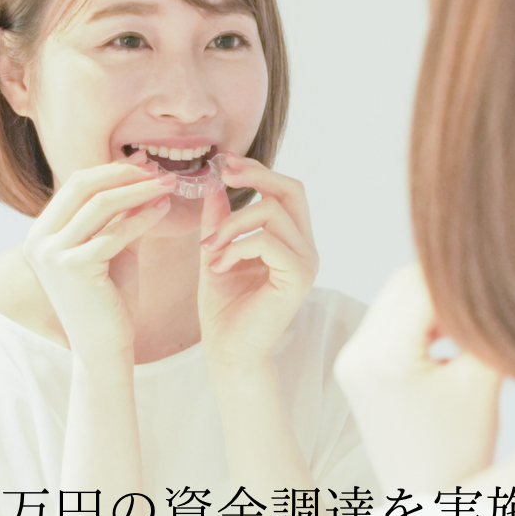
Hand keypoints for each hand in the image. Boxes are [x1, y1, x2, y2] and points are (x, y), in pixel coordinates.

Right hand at [21, 152, 178, 366]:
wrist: (104, 348)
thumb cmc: (110, 300)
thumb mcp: (112, 248)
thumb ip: (119, 215)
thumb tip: (142, 175)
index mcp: (41, 233)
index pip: (76, 185)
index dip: (113, 170)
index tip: (145, 164)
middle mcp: (39, 240)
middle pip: (83, 185)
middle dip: (124, 173)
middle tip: (158, 170)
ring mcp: (52, 254)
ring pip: (101, 204)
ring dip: (139, 190)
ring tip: (168, 185)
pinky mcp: (73, 268)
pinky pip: (114, 233)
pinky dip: (142, 217)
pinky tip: (163, 210)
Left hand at [196, 154, 318, 366]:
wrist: (228, 352)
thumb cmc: (224, 308)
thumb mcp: (216, 252)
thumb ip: (219, 219)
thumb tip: (214, 181)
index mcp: (291, 240)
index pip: (285, 190)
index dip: (257, 170)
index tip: (224, 163)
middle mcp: (306, 248)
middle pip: (292, 189)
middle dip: (256, 175)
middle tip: (222, 173)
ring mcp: (306, 262)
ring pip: (272, 212)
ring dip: (231, 224)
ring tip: (208, 249)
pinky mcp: (298, 278)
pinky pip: (267, 241)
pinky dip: (236, 247)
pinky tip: (217, 267)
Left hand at [333, 265, 503, 495]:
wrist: (426, 498)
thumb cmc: (460, 450)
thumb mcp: (482, 380)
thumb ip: (487, 325)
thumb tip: (499, 278)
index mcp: (384, 357)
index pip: (425, 284)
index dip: (464, 281)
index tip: (495, 287)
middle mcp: (357, 353)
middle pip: (404, 282)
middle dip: (446, 287)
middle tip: (482, 308)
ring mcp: (350, 359)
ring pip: (395, 297)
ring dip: (432, 302)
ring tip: (465, 334)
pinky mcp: (354, 367)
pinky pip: (387, 319)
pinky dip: (419, 319)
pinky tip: (447, 344)